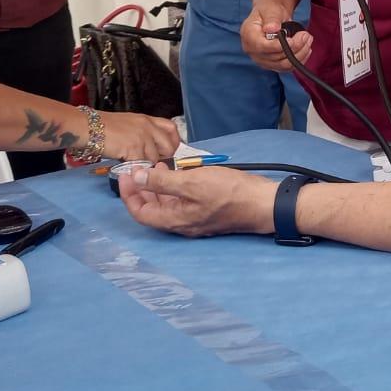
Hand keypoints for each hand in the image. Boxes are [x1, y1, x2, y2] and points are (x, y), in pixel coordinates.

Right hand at [100, 113, 180, 161]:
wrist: (87, 127)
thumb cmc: (102, 127)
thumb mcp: (128, 123)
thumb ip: (142, 133)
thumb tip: (150, 148)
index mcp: (147, 119)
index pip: (171, 128)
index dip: (173, 141)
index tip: (168, 151)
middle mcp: (148, 127)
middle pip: (169, 147)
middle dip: (163, 158)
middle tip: (150, 162)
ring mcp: (142, 137)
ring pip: (154, 159)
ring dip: (145, 165)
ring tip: (133, 163)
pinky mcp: (133, 149)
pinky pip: (141, 165)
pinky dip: (135, 169)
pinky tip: (126, 166)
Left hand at [119, 162, 273, 236]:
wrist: (263, 203)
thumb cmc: (229, 193)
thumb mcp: (191, 182)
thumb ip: (161, 181)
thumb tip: (136, 178)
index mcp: (175, 220)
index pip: (141, 213)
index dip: (129, 195)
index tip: (126, 174)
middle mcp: (183, 223)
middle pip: (152, 210)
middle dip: (142, 189)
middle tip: (139, 168)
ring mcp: (195, 218)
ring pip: (167, 205)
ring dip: (159, 187)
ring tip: (159, 166)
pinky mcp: (207, 210)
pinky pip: (182, 201)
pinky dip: (175, 187)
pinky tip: (181, 172)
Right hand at [242, 4, 313, 71]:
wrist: (272, 16)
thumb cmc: (270, 11)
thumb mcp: (270, 10)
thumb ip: (271, 19)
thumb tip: (272, 29)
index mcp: (249, 36)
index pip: (262, 47)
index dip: (278, 46)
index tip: (293, 40)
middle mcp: (253, 51)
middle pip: (275, 57)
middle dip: (295, 47)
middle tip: (306, 35)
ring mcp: (262, 60)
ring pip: (283, 65)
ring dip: (300, 54)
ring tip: (308, 39)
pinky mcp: (272, 64)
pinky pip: (287, 67)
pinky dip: (299, 59)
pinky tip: (306, 49)